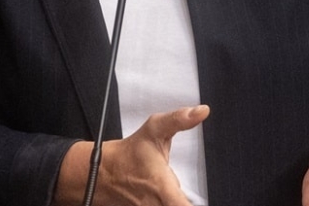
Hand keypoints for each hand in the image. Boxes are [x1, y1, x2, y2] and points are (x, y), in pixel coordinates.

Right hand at [55, 105, 209, 205]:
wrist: (104, 171)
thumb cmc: (130, 153)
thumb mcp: (154, 130)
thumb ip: (179, 120)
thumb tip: (202, 111)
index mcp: (162, 188)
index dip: (193, 205)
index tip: (203, 199)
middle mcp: (156, 205)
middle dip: (186, 199)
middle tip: (184, 188)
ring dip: (177, 200)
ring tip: (173, 190)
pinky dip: (170, 202)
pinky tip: (168, 196)